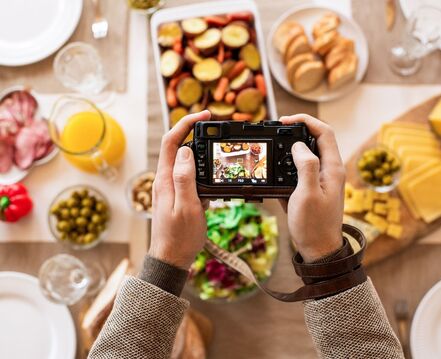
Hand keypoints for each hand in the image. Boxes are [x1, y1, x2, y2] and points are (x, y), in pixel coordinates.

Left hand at [149, 111, 210, 269]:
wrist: (171, 258)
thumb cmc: (180, 236)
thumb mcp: (187, 206)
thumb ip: (184, 177)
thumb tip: (185, 150)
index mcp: (165, 179)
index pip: (172, 141)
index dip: (187, 123)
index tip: (205, 115)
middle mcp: (164, 179)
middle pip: (176, 146)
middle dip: (194, 132)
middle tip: (214, 128)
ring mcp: (168, 187)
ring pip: (183, 160)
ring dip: (198, 150)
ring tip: (215, 149)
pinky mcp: (175, 195)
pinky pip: (187, 175)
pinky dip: (200, 170)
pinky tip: (211, 177)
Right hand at [279, 114, 344, 262]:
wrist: (319, 251)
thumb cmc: (314, 225)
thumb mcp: (307, 193)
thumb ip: (305, 166)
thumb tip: (298, 145)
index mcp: (333, 168)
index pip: (324, 132)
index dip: (306, 121)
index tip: (285, 120)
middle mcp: (330, 170)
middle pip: (316, 140)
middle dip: (297, 130)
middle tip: (277, 130)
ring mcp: (322, 180)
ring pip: (308, 154)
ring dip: (291, 147)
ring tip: (274, 146)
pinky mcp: (313, 189)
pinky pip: (302, 169)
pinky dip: (289, 165)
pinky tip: (277, 169)